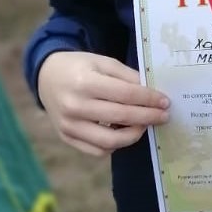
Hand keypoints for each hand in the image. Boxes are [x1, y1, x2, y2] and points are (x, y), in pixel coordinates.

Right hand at [38, 51, 169, 156]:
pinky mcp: (67, 138)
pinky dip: (115, 144)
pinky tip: (124, 132)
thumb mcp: (102, 62)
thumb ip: (126, 76)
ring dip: (133, 134)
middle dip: (147, 117)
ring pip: (109, 140)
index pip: (125, 94)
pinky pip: (97, 150)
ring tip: (144, 125)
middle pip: (120, 117)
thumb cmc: (78, 66)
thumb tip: (152, 91)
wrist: (46, 77)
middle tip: (164, 116)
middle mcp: (75, 106)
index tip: (165, 101)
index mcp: (85, 82)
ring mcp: (69, 126)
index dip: (148, 99)